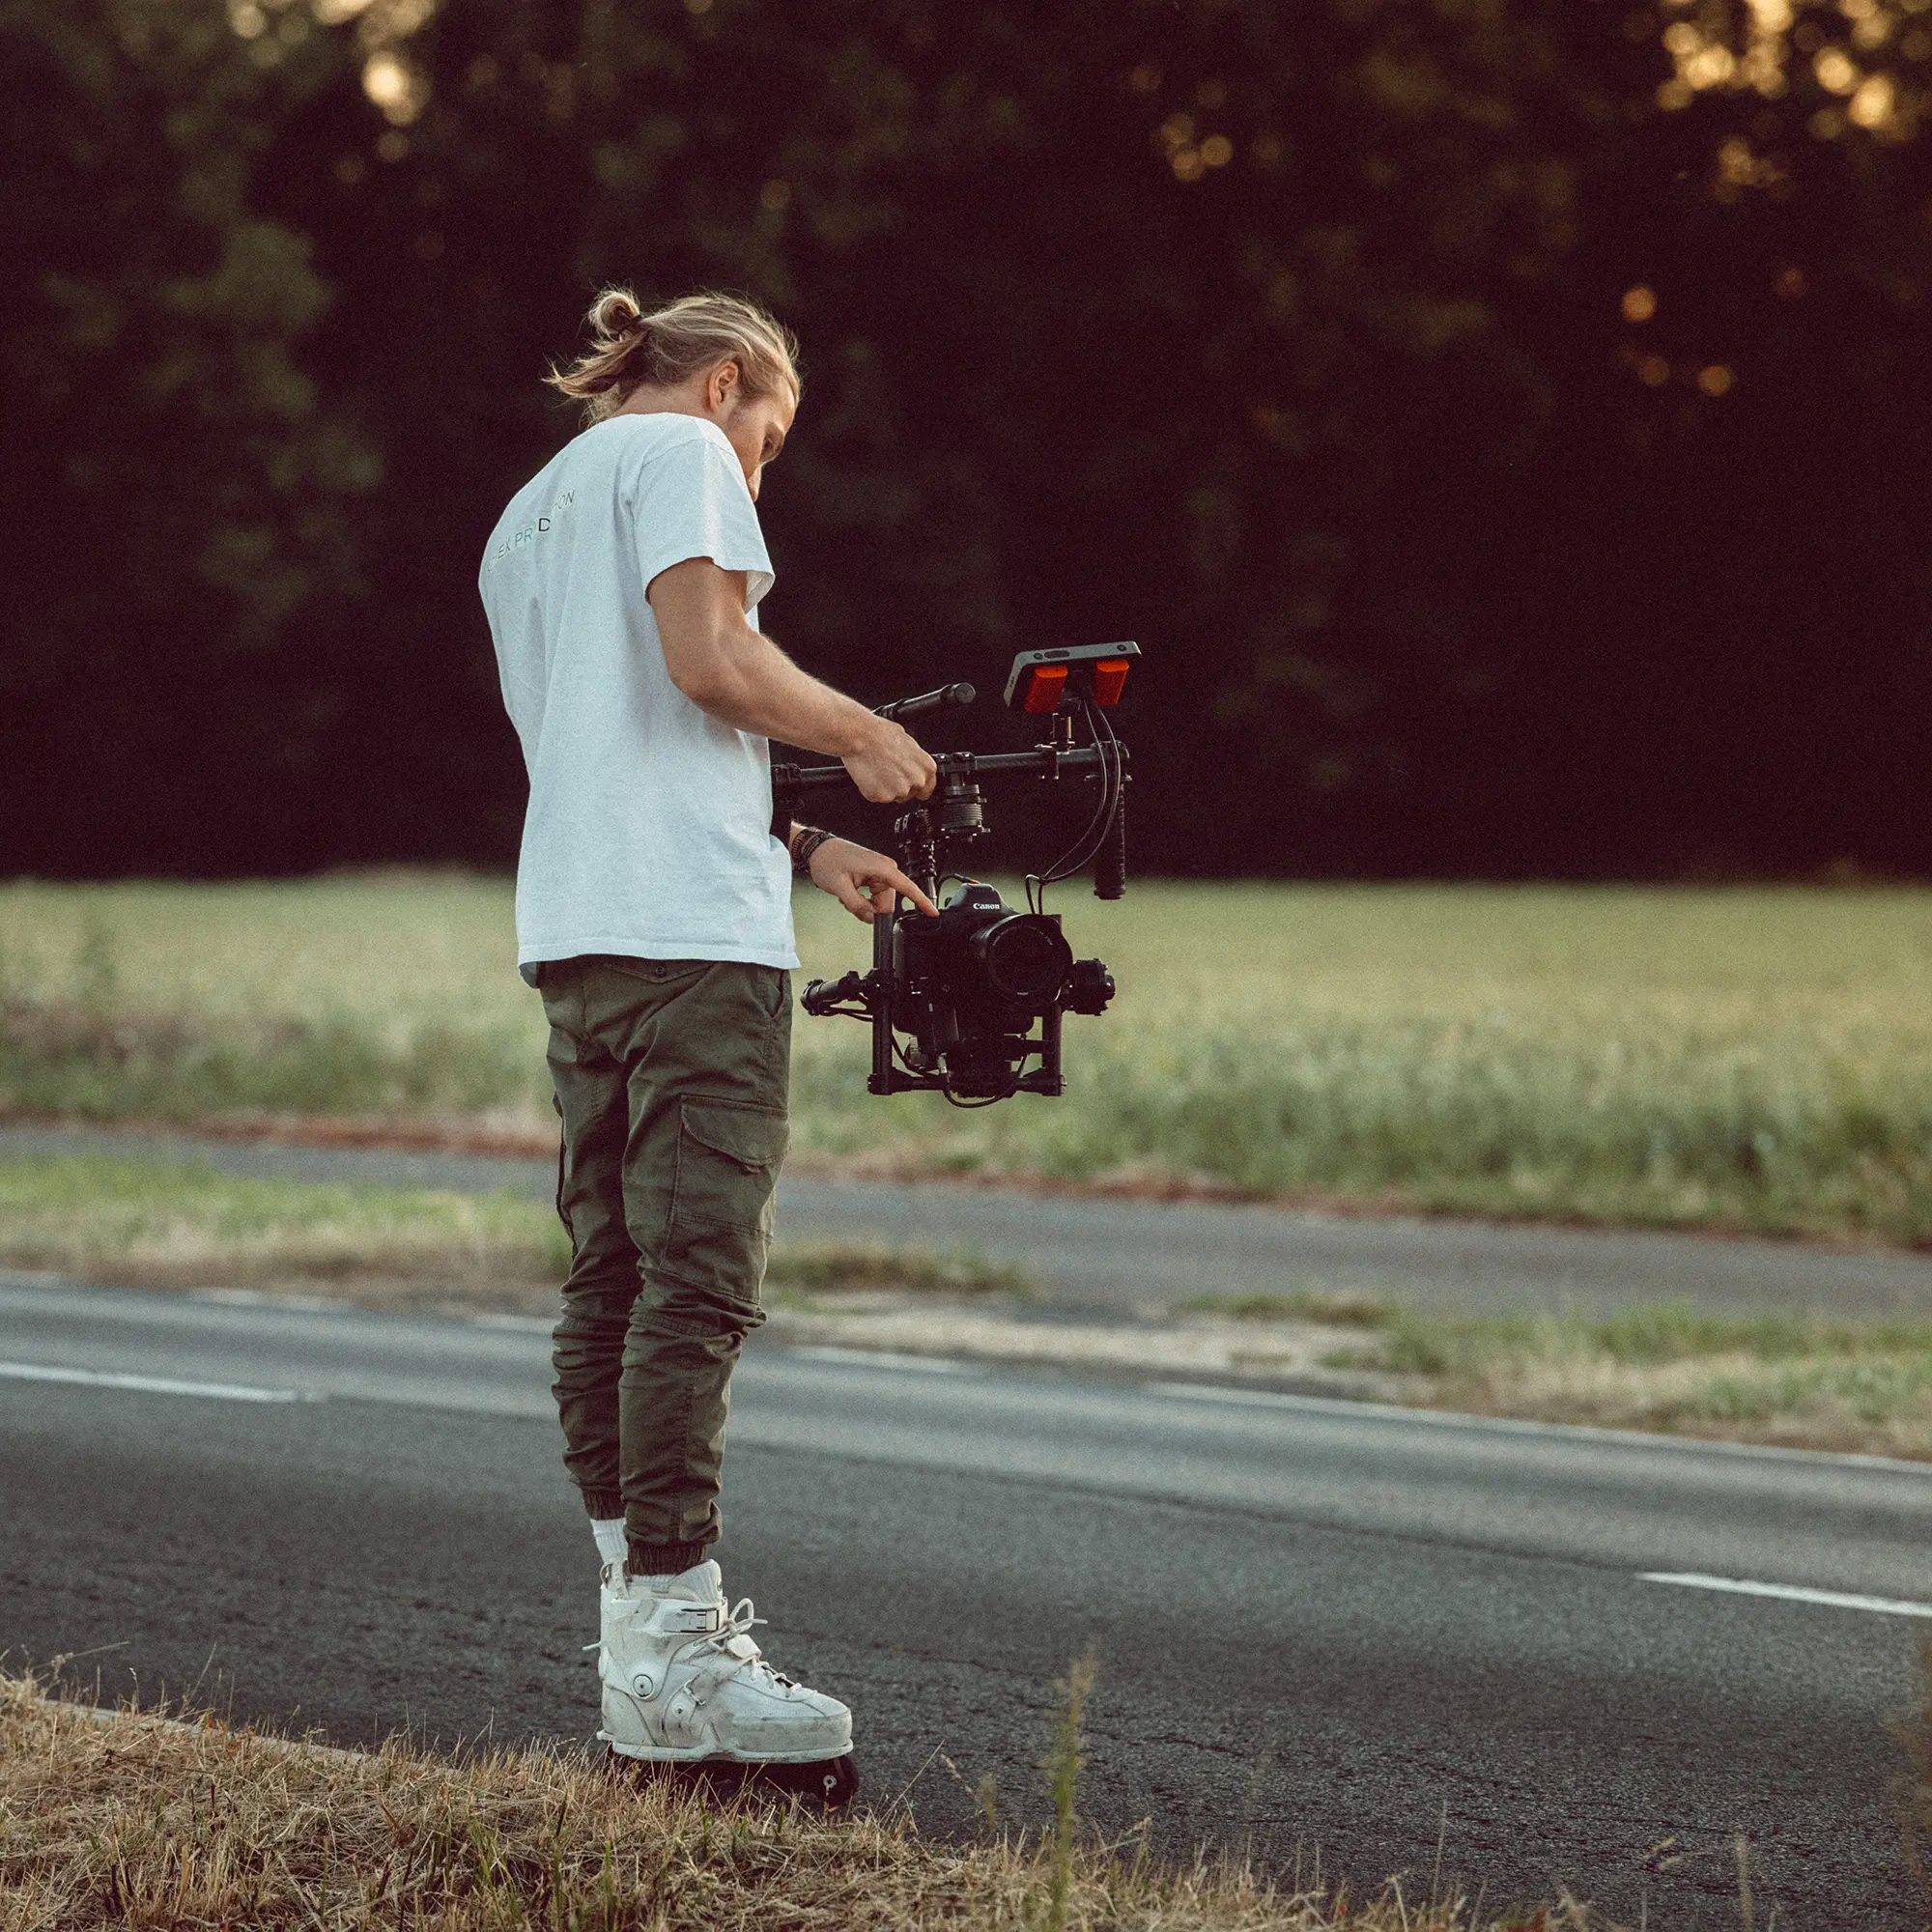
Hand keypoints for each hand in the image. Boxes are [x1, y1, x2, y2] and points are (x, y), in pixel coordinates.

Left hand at [807, 837, 939, 921]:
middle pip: (888, 903)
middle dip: (871, 909)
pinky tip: (850, 890)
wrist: (818, 850)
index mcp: (882, 868)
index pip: (908, 888)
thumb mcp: (840, 887)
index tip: (933, 913)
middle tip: (850, 902)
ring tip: (847, 893)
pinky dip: (862, 898)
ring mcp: (880, 873)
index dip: (922, 902)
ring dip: (864, 904)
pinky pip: (875, 896)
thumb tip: (871, 919)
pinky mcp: (874, 876)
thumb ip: (857, 906)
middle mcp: (885, 869)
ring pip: (880, 902)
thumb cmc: (828, 860)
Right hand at [841, 716, 936, 803]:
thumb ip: (914, 760)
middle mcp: (917, 781)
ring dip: (886, 788)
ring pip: (893, 796)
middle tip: (887, 771)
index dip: (917, 787)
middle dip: (899, 786)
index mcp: (926, 767)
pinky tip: (869, 774)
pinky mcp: (881, 796)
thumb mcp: (908, 742)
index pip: (927, 788)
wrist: (860, 736)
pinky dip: (872, 789)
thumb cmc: (880, 734)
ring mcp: (899, 791)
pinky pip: (877, 797)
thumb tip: (912, 765)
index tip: (909, 785)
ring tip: (877, 769)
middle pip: (910, 794)